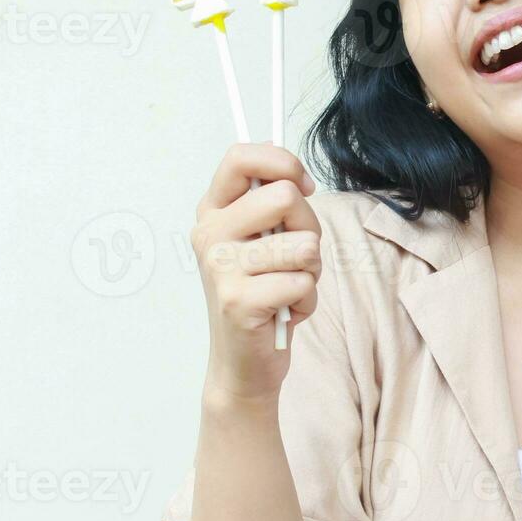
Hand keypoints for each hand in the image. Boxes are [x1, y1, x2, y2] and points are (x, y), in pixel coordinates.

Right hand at [192, 143, 321, 400]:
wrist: (243, 363)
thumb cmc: (262, 295)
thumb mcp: (261, 240)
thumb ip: (268, 202)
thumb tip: (284, 158)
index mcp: (213, 211)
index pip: (241, 157)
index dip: (283, 163)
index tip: (303, 187)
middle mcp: (209, 234)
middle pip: (284, 197)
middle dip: (309, 228)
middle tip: (296, 258)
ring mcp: (220, 268)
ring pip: (304, 244)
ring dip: (312, 271)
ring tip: (288, 287)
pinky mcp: (239, 301)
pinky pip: (304, 283)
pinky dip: (308, 301)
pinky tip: (285, 312)